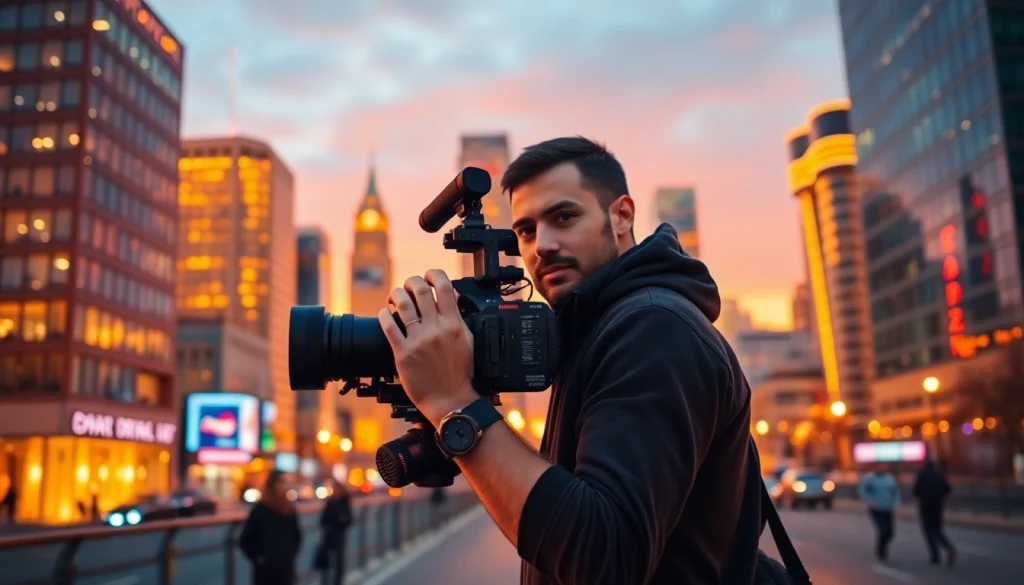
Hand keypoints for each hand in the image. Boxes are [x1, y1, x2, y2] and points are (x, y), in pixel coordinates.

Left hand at [377, 269, 476, 425]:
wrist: (450, 400)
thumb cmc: (460, 373)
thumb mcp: (467, 340)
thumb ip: (459, 317)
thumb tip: (452, 295)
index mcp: (453, 324)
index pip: (444, 287)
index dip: (434, 275)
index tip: (429, 277)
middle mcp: (436, 329)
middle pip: (420, 290)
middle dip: (412, 282)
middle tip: (409, 287)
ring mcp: (419, 341)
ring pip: (403, 304)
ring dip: (396, 295)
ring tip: (395, 298)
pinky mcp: (403, 354)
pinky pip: (389, 327)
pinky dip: (384, 315)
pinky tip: (385, 313)